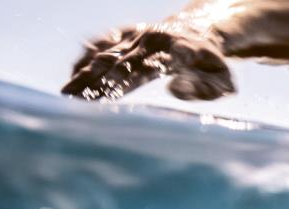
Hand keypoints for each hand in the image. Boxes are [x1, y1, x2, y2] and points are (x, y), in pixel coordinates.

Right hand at [61, 25, 234, 100]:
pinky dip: (85, 59)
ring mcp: (135, 36)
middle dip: (100, 79)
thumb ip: (205, 89)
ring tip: (66, 95)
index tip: (113, 82)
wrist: (198, 30)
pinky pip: (100, 45)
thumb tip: (174, 88)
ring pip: (106, 55)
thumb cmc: (212, 64)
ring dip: (86, 74)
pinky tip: (70, 77)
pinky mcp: (124, 35)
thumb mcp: (221, 80)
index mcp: (176, 50)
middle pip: (121, 61)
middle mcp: (151, 40)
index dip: (131, 70)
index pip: (148, 63)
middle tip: (79, 100)